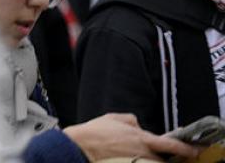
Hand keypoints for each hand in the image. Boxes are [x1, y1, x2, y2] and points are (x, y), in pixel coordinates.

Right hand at [63, 113, 200, 160]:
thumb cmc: (94, 132)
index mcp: (141, 138)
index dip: (187, 148)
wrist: (80, 147)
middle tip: (164, 156)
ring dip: (152, 161)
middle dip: (165, 159)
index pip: (172, 144)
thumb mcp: (113, 118)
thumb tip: (138, 124)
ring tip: (139, 156)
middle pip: (164, 160)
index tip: (196, 150)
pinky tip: (130, 159)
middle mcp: (143, 153)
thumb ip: (131, 120)